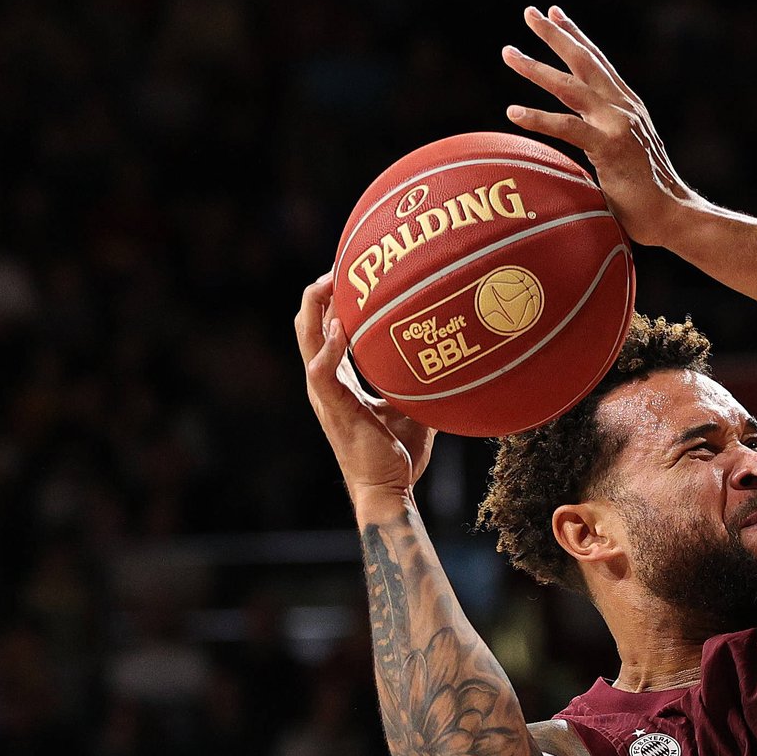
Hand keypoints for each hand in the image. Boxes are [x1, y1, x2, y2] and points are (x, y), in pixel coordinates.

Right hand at [294, 274, 434, 504]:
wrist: (390, 489)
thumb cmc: (399, 453)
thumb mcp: (411, 407)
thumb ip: (415, 381)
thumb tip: (449, 359)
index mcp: (339, 381)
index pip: (324, 331)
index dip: (329, 302)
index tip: (348, 275)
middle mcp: (325, 384)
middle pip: (308, 327)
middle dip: (318, 294)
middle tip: (338, 266)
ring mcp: (325, 396)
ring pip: (307, 341)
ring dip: (315, 309)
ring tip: (328, 282)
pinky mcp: (333, 409)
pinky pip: (322, 371)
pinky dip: (329, 347)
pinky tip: (340, 327)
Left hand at [504, 7, 707, 249]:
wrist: (673, 215)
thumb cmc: (648, 194)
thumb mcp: (628, 152)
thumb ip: (606, 136)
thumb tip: (585, 137)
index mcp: (629, 106)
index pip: (598, 62)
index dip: (576, 36)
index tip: (554, 14)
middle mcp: (624, 107)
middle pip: (584, 61)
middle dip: (555, 34)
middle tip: (529, 12)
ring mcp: (617, 124)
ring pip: (569, 87)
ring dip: (536, 67)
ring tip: (508, 53)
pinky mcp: (609, 147)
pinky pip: (567, 127)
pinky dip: (538, 117)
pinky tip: (513, 111)